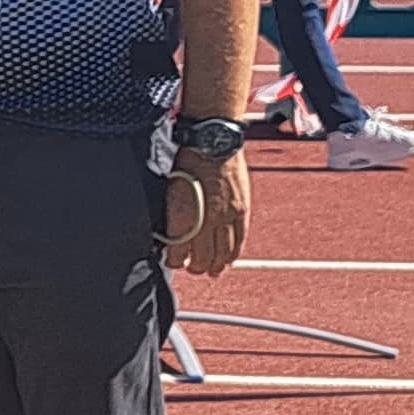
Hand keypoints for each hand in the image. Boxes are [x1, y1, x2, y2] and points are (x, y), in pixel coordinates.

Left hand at [164, 152, 249, 278]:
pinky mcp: (242, 210)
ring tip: (212, 271)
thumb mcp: (171, 190)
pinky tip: (229, 259)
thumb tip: (171, 233)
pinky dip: (234, 253)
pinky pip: (240, 239)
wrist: (213, 143)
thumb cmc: (187, 162)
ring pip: (224, 252)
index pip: (179, 252)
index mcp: (184, 215)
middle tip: (193, 270)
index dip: (176, 262)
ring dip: (217, 265)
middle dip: (197, 268)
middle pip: (204, 257)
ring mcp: (227, 216)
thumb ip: (174, 214)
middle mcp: (207, 219)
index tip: (173, 263)